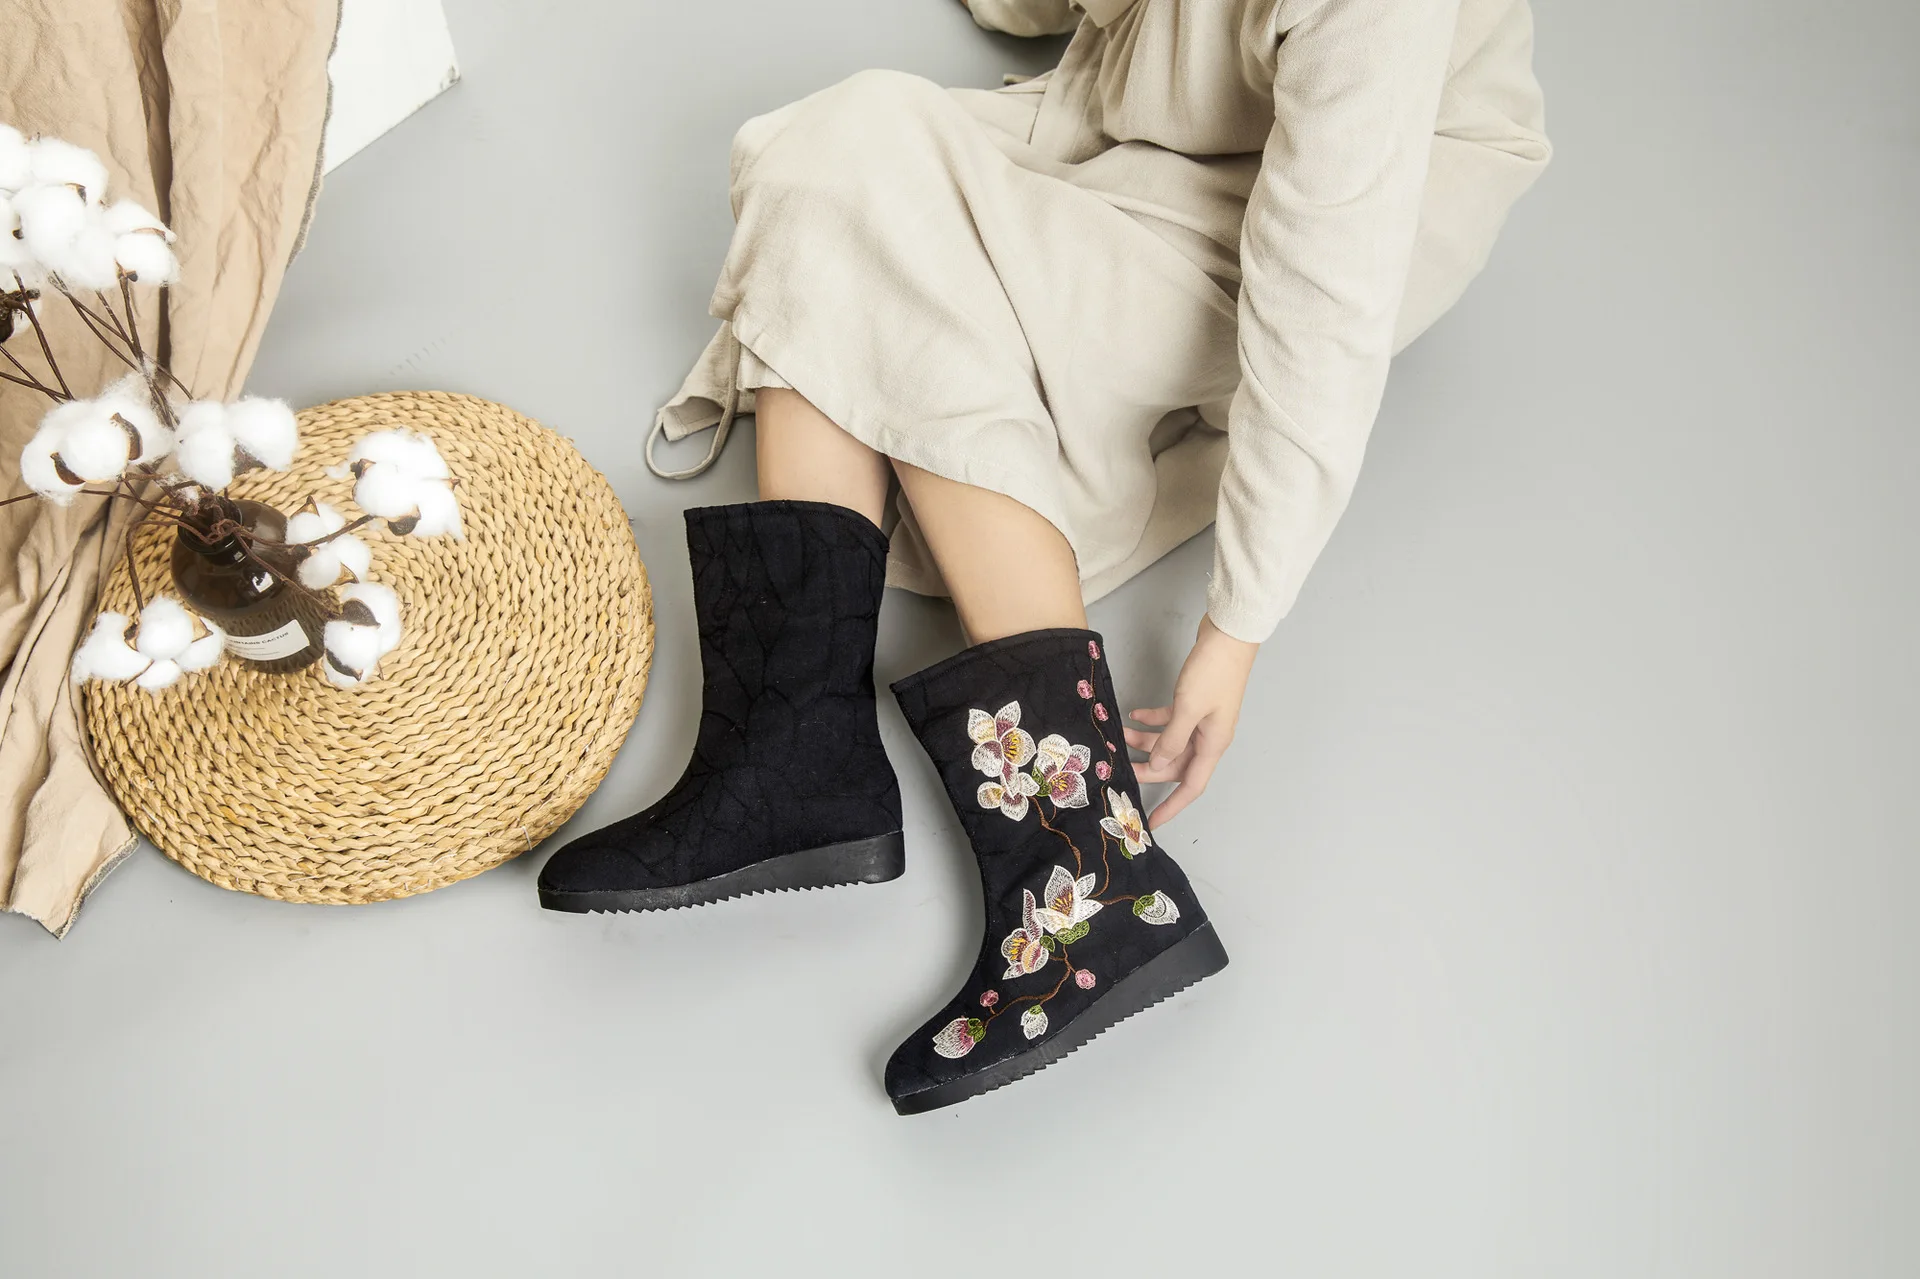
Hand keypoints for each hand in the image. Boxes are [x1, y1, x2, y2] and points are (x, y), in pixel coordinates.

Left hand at [1125, 616, 1258, 827]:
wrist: (1229, 635)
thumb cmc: (1212, 672)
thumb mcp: (1188, 709)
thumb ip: (1171, 740)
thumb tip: (1157, 766)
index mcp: (1213, 744)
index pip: (1191, 786)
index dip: (1172, 807)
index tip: (1152, 822)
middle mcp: (1209, 736)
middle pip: (1176, 764)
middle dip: (1149, 770)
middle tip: (1120, 770)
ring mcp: (1202, 718)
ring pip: (1171, 742)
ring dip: (1147, 742)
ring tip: (1121, 738)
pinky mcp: (1195, 700)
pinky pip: (1171, 720)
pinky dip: (1153, 721)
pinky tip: (1134, 716)